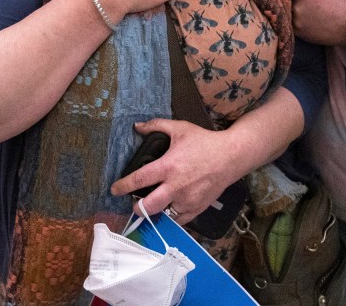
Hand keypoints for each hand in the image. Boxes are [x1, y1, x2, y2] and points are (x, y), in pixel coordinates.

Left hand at [110, 119, 243, 224]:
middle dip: (136, 208)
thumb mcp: (180, 128)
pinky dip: (172, 217)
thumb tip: (137, 126)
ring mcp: (187, 200)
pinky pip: (179, 220)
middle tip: (134, 204)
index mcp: (168, 167)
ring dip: (156, 212)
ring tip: (153, 206)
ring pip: (163, 216)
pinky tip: (170, 209)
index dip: (123, 186)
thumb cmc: (204, 142)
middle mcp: (175, 186)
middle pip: (148, 206)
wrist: (231, 156)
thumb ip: (156, 126)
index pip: (139, 180)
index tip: (114, 189)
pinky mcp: (197, 208)